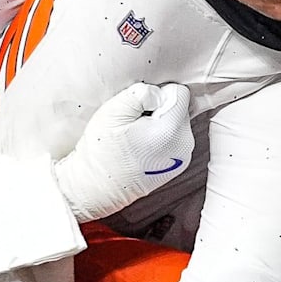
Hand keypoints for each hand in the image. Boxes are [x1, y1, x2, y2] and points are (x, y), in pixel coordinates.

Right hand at [52, 83, 193, 221]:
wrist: (96, 188)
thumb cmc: (102, 151)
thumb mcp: (114, 111)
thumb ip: (142, 93)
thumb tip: (160, 93)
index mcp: (171, 130)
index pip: (179, 93)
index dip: (156, 95)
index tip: (139, 111)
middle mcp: (184, 145)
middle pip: (180, 107)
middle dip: (159, 110)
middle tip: (134, 125)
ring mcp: (183, 157)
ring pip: (177, 122)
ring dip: (159, 123)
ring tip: (136, 137)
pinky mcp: (179, 165)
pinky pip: (175, 138)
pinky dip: (161, 137)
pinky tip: (141, 147)